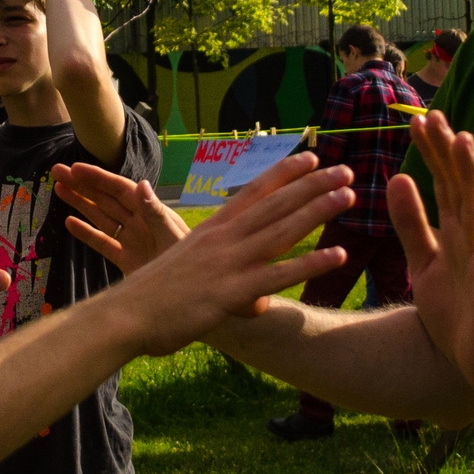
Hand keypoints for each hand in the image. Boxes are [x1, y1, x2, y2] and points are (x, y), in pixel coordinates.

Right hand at [53, 163, 186, 272]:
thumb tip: (141, 184)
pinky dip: (86, 233)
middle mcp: (138, 222)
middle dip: (82, 185)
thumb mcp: (173, 236)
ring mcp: (131, 241)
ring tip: (59, 189)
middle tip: (57, 171)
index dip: (98, 178)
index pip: (120, 189)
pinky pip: (102, 243)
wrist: (190, 294)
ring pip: (100, 217)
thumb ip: (155, 213)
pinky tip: (70, 222)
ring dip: (80, 203)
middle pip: (105, 199)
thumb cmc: (188, 262)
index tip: (76, 168)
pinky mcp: (126, 260)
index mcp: (150, 212)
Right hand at [107, 153, 353, 356]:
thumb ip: (207, 261)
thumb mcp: (180, 264)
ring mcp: (229, 264)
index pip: (253, 193)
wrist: (124, 315)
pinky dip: (310, 264)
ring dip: (318, 212)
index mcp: (211, 229)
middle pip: (275, 205)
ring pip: (282, 231)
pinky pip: (279, 276)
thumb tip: (213, 258)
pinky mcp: (233, 292)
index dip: (283, 174)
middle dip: (312, 185)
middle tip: (347, 169)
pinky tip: (337, 254)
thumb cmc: (149, 295)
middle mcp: (223, 239)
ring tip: (349, 196)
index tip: (310, 158)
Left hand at [390, 112, 473, 402]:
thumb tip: (398, 177)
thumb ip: (412, 223)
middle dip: (448, 151)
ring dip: (472, 175)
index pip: (443, 184)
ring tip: (464, 140)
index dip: (432, 152)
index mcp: (457, 234)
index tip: (418, 119)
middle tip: (433, 114)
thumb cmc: (461, 314)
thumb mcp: (426, 263)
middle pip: (460, 187)